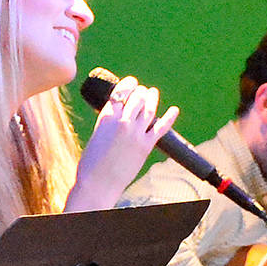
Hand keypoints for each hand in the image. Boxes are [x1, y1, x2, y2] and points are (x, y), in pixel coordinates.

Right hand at [68, 74, 179, 211]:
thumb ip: (108, 123)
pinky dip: (169, 117)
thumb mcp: (96, 135)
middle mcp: (123, 121)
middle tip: (142, 90)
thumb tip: (117, 116)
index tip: (131, 82)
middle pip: (137, 98)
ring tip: (153, 93)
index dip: (128, 84)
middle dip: (140, 92)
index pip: (120, 92)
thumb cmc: (91, 163)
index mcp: (106, 116)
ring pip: (149, 109)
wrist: (97, 183)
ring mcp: (136, 133)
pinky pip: (161, 127)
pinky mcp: (146, 145)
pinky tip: (174, 110)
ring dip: (152, 99)